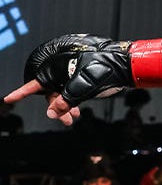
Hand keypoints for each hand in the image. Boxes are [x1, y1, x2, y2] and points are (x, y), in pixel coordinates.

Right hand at [4, 34, 161, 124]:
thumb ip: (66, 100)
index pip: (35, 83)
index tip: (8, 99)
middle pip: (51, 91)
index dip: (21, 93)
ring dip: (66, 106)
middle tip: (67, 121)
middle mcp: (62, 66)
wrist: (127, 63)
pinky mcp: (83, 72)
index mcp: (57, 66)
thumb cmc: (106, 70)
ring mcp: (73, 69)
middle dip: (57, 107)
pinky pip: (72, 88)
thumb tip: (51, 113)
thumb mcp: (84, 87)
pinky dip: (74, 100)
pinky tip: (78, 110)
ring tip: (74, 118)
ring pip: (63, 91)